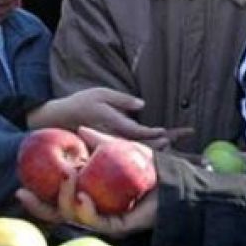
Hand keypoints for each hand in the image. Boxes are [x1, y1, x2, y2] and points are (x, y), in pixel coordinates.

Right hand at [16, 127, 157, 237]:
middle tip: (23, 193)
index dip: (39, 198)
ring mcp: (104, 219)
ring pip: (74, 217)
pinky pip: (96, 221)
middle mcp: (93, 210)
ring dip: (64, 199)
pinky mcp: (118, 226)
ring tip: (64, 178)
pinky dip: (87, 209)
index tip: (22, 187)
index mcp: (88, 195)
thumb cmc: (147, 166)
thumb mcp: (120, 148)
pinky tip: (82, 197)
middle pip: (59, 215)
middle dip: (39, 207)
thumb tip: (79, 129)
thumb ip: (100, 140)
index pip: (58, 201)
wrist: (172, 178)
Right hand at [27, 88, 172, 146]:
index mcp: (114, 126)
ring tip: (179, 143)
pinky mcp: (111, 148)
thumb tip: (142, 105)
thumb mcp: (100, 94)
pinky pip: (132, 151)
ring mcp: (113, 146)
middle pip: (145, 146)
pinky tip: (161, 145)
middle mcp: (115, 140)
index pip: (139, 133)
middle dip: (166, 143)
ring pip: (140, 151)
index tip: (169, 132)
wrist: (57, 120)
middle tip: (187, 138)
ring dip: (159, 148)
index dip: (155, 134)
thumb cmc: (80, 103)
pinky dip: (148, 148)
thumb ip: (121, 99)